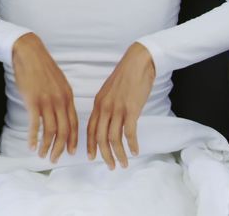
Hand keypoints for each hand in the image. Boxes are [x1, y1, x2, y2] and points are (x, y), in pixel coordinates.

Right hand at [12, 33, 77, 161]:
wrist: (29, 52)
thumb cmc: (41, 67)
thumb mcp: (58, 82)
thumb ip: (61, 97)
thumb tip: (61, 112)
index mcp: (68, 97)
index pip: (74, 123)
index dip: (72, 140)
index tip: (70, 152)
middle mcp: (60, 101)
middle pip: (64, 131)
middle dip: (60, 148)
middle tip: (54, 159)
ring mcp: (47, 101)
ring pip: (50, 130)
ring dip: (46, 146)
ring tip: (42, 155)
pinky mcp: (33, 100)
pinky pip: (35, 124)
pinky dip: (34, 138)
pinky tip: (31, 146)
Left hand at [87, 42, 154, 169]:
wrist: (138, 62)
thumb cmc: (126, 76)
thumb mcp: (109, 92)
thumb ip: (106, 106)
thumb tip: (107, 121)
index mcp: (98, 104)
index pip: (90, 129)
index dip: (90, 145)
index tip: (92, 158)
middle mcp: (105, 108)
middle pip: (100, 137)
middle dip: (104, 155)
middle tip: (111, 167)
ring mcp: (117, 109)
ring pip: (114, 138)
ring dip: (119, 154)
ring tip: (124, 164)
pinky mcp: (131, 109)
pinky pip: (129, 132)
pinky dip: (131, 144)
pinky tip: (135, 151)